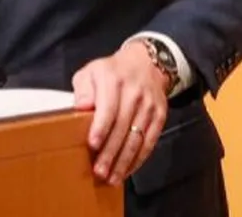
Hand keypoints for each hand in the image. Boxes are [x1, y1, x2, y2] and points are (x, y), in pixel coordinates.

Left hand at [71, 41, 168, 184]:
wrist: (145, 63)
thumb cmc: (111, 72)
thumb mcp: (91, 72)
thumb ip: (83, 90)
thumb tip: (81, 107)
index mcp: (113, 80)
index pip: (108, 107)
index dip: (101, 128)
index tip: (92, 145)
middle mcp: (134, 93)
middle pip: (122, 127)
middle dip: (110, 152)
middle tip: (99, 171)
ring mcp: (149, 105)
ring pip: (137, 138)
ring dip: (124, 161)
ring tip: (112, 177)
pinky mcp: (160, 115)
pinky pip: (150, 141)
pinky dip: (139, 158)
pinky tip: (128, 170)